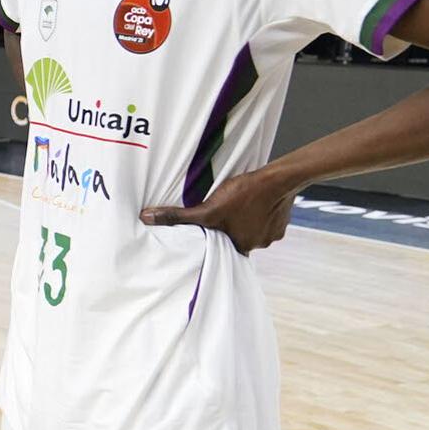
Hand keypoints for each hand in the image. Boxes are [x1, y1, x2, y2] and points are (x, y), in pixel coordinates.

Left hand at [141, 165, 297, 253]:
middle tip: (221, 216)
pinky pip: (266, 219)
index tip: (208, 234)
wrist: (279, 180)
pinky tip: (252, 202)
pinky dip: (259, 212)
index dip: (214, 241)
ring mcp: (273, 233)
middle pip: (237, 238)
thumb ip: (178, 217)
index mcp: (241, 246)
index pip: (222, 250)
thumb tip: (146, 218)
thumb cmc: (243, 195)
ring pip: (252, 228)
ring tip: (236, 207)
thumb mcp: (207, 208)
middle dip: (228, 229)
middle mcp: (259, 244)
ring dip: (243, 219)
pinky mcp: (282, 220)